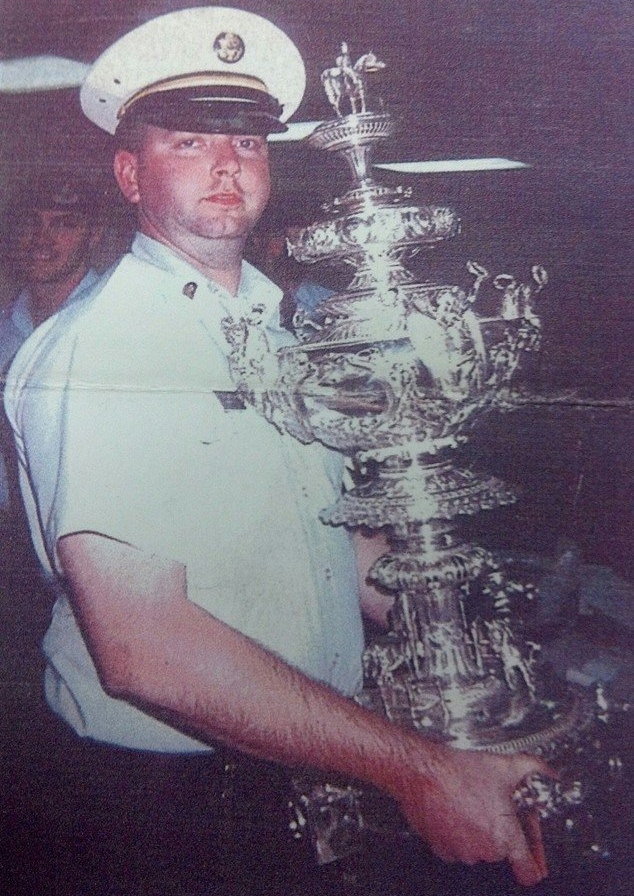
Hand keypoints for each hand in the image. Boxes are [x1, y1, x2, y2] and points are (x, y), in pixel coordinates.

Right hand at [390, 742, 554, 885]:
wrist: (422, 772)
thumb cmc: (459, 771)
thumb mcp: (504, 765)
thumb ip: (533, 768)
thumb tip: (548, 771)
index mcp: (504, 836)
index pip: (529, 871)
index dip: (536, 863)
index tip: (535, 858)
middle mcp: (485, 850)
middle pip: (502, 849)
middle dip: (502, 830)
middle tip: (496, 806)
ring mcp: (461, 852)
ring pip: (478, 847)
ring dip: (479, 830)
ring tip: (473, 802)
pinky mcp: (441, 849)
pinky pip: (457, 845)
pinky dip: (459, 832)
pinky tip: (457, 808)